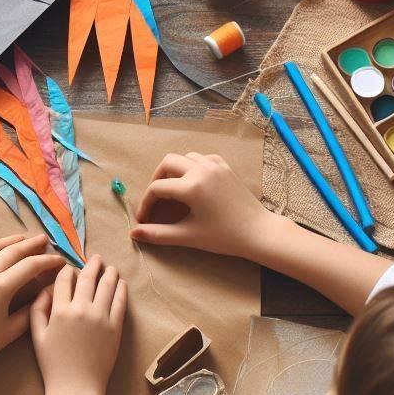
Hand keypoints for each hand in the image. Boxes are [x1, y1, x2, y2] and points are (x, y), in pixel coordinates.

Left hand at [0, 235, 64, 374]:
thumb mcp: (11, 331)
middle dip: (30, 244)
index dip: (47, 261)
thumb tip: (42, 296)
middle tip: (42, 239)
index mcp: (1, 286)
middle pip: (11, 251)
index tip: (58, 259)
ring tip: (18, 239)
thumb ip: (29, 312)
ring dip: (6, 241)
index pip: (30, 266)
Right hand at [31, 256, 126, 394]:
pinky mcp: (115, 328)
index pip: (65, 280)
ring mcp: (101, 317)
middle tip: (96, 258)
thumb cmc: (53, 364)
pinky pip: (120, 303)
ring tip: (110, 267)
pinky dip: (121, 290)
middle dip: (92, 265)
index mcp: (60, 310)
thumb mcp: (37, 336)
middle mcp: (82, 309)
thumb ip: (37, 310)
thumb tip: (45, 290)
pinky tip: (121, 283)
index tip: (70, 267)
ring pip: (106, 286)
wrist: (76, 388)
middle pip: (88, 278)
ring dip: (109, 273)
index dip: (67, 270)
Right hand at [131, 152, 273, 258]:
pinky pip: (201, 158)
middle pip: (167, 162)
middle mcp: (200, 169)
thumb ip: (159, 234)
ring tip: (174, 190)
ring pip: (185, 157)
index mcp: (191, 186)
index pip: (157, 189)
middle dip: (157, 178)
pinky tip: (194, 182)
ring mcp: (214, 165)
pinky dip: (192, 166)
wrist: (259, 232)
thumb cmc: (224, 237)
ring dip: (174, 170)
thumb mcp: (189, 236)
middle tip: (157, 198)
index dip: (146, 204)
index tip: (144, 219)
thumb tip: (134, 233)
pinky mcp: (225, 166)